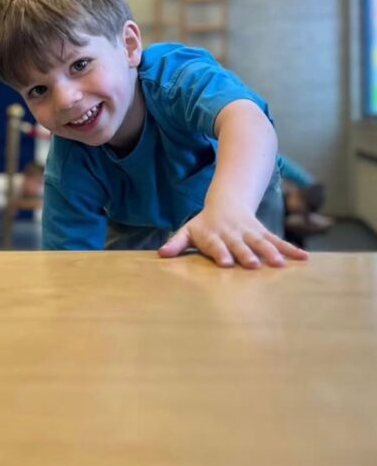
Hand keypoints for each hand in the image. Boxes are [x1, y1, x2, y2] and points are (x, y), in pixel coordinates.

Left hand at [158, 193, 308, 268]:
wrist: (227, 200)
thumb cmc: (205, 223)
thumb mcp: (188, 230)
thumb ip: (176, 242)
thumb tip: (161, 254)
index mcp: (214, 235)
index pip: (217, 245)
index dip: (221, 253)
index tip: (226, 263)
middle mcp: (233, 234)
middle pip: (240, 245)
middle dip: (247, 255)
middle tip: (253, 266)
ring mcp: (250, 232)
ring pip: (261, 242)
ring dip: (271, 252)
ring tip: (279, 264)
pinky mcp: (263, 232)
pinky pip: (278, 241)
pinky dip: (291, 249)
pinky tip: (304, 258)